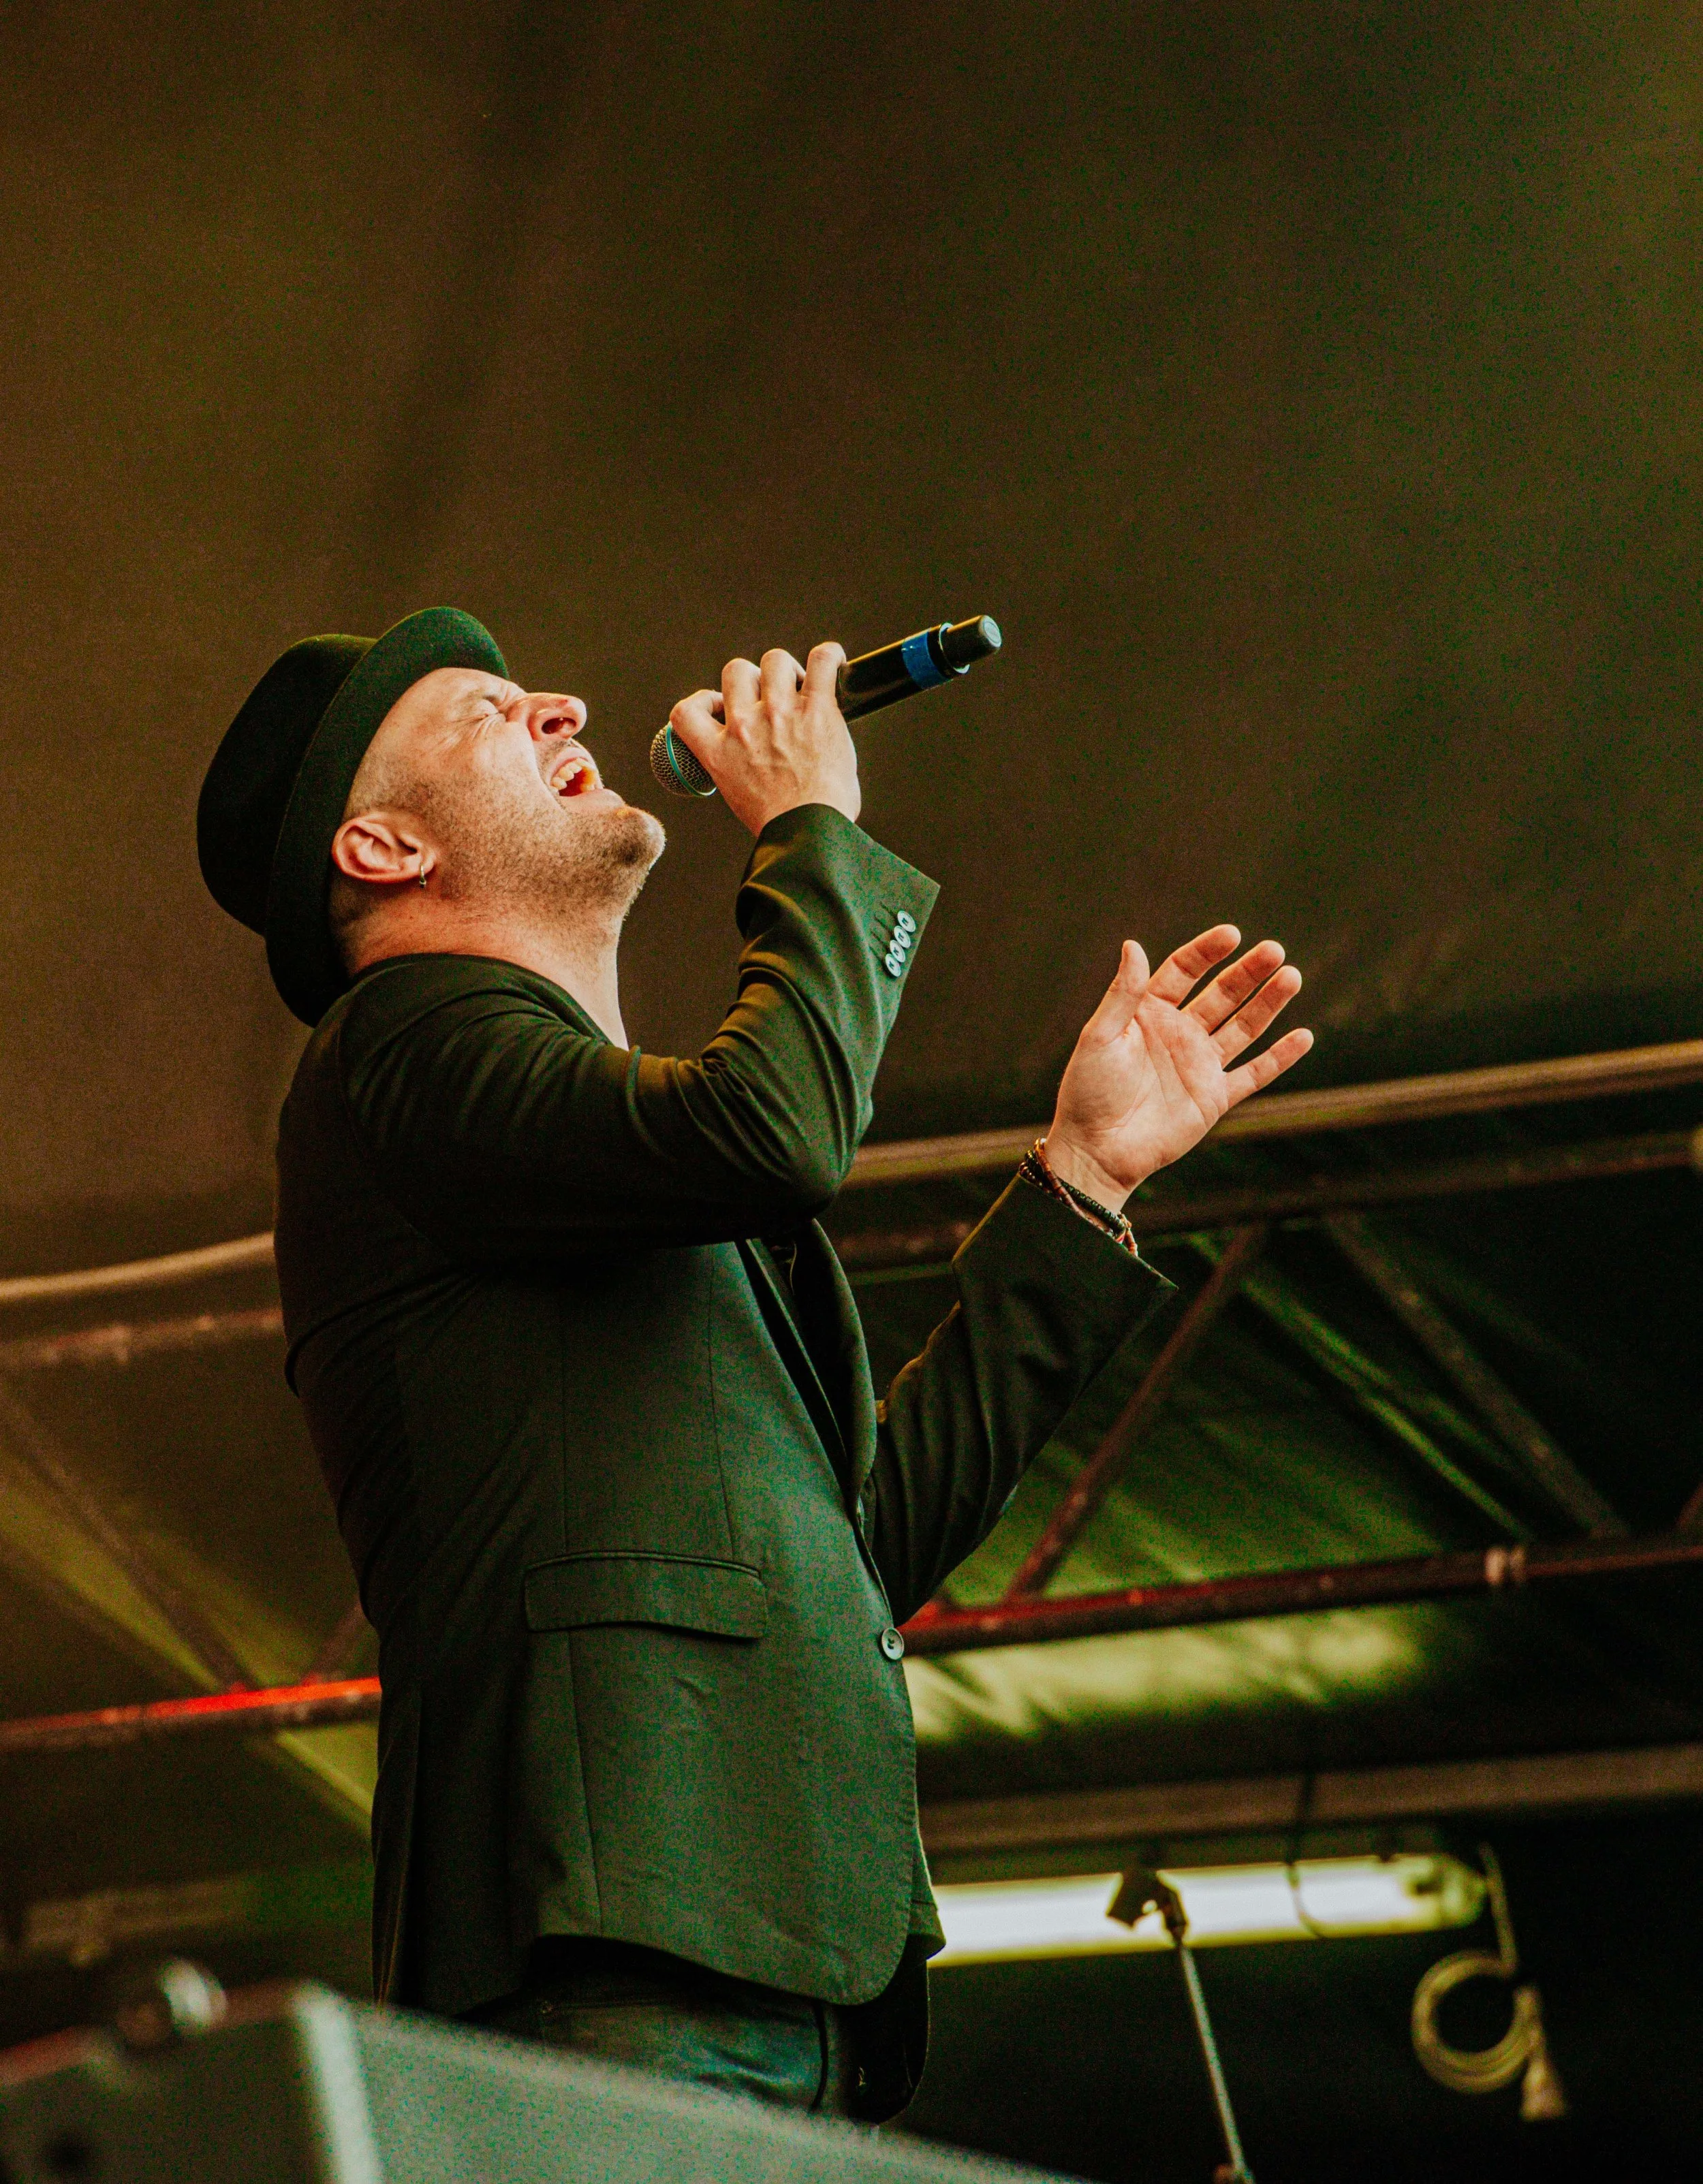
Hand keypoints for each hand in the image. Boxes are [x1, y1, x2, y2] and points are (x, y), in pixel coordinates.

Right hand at [667, 642, 860, 834]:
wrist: (810, 833)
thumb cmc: (785, 826)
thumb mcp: (740, 798)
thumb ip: (740, 770)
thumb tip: (756, 764)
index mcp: (720, 753)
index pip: (686, 711)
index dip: (705, 700)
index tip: (721, 707)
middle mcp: (745, 727)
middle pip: (736, 671)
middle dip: (754, 680)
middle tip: (773, 699)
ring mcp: (780, 713)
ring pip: (775, 661)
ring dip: (788, 670)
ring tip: (802, 687)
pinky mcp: (816, 709)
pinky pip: (820, 661)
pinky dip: (828, 656)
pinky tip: (834, 662)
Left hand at [1044, 926, 1312, 1209]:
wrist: (1096, 1150)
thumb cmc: (1088, 1091)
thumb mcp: (1099, 1036)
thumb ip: (1122, 994)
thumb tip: (1133, 945)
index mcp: (1149, 1013)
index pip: (1184, 971)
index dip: (1207, 952)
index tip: (1232, 934)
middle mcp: (1179, 1034)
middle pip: (1222, 994)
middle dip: (1248, 972)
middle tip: (1275, 950)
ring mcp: (1199, 1065)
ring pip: (1243, 1027)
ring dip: (1268, 1003)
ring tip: (1291, 977)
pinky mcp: (1214, 1098)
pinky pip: (1253, 1074)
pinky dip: (1279, 1058)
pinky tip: (1303, 1037)